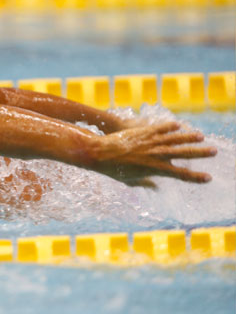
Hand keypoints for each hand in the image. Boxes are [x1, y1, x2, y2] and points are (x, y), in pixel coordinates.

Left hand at [89, 121, 216, 186]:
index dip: (194, 177)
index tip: (208, 178)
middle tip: (214, 151)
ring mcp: (150, 142)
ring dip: (188, 138)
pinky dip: (169, 127)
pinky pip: (159, 129)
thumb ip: (145, 183)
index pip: (180, 174)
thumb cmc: (114, 170)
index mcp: (155, 169)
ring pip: (174, 139)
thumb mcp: (130, 180)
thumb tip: (155, 187)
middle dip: (199, 153)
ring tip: (201, 137)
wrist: (100, 153)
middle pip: (182, 154)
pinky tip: (178, 126)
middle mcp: (155, 155)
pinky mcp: (143, 132)